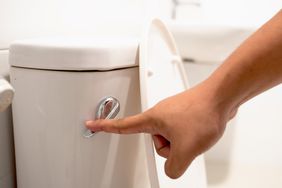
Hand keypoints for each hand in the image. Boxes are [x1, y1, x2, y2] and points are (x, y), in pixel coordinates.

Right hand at [85, 83, 233, 178]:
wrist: (222, 98)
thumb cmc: (203, 114)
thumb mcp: (186, 150)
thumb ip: (173, 168)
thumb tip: (172, 169)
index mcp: (152, 119)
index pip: (122, 126)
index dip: (105, 127)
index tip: (91, 124)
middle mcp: (160, 115)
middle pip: (155, 142)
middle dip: (170, 148)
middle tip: (185, 141)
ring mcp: (173, 114)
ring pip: (171, 140)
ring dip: (183, 143)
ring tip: (195, 133)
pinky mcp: (184, 115)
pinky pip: (182, 133)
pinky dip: (190, 136)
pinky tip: (199, 130)